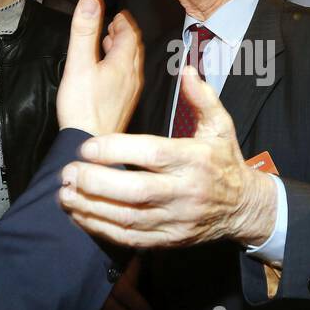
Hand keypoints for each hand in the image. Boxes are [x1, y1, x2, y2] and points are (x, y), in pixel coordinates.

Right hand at [55, 0, 142, 136]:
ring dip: (120, 50)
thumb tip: (91, 1)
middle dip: (123, 34)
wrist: (88, 142)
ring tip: (107, 43)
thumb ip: (84, 31)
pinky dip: (118, 66)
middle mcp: (132, 77)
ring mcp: (129, 92)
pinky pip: (126, 78)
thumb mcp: (79, 63)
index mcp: (123, 64)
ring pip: (130, 64)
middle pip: (133, 48)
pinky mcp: (123, 104)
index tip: (116, 13)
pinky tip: (105, 72)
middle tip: (112, 25)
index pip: (130, 34)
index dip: (123, 21)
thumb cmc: (82, 108)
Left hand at [59, 66, 277, 248]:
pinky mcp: (168, 239)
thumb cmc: (224, 161)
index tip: (87, 146)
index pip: (152, 155)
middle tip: (68, 172)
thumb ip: (202, 98)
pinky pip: (130, 239)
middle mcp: (185, 191)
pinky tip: (81, 215)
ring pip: (129, 218)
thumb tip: (187, 70)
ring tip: (65, 193)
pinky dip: (102, 229)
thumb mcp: (221, 126)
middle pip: (136, 191)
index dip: (116, 150)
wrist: (243, 208)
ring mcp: (176, 219)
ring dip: (92, 208)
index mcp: (195, 160)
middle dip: (97, 183)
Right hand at [88, 256, 151, 309]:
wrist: (68, 269)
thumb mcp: (115, 263)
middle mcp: (97, 292)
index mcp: (107, 277)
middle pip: (113, 309)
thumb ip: (129, 268)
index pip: (124, 292)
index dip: (138, 305)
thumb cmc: (99, 266)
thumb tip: (142, 261)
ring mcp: (87, 305)